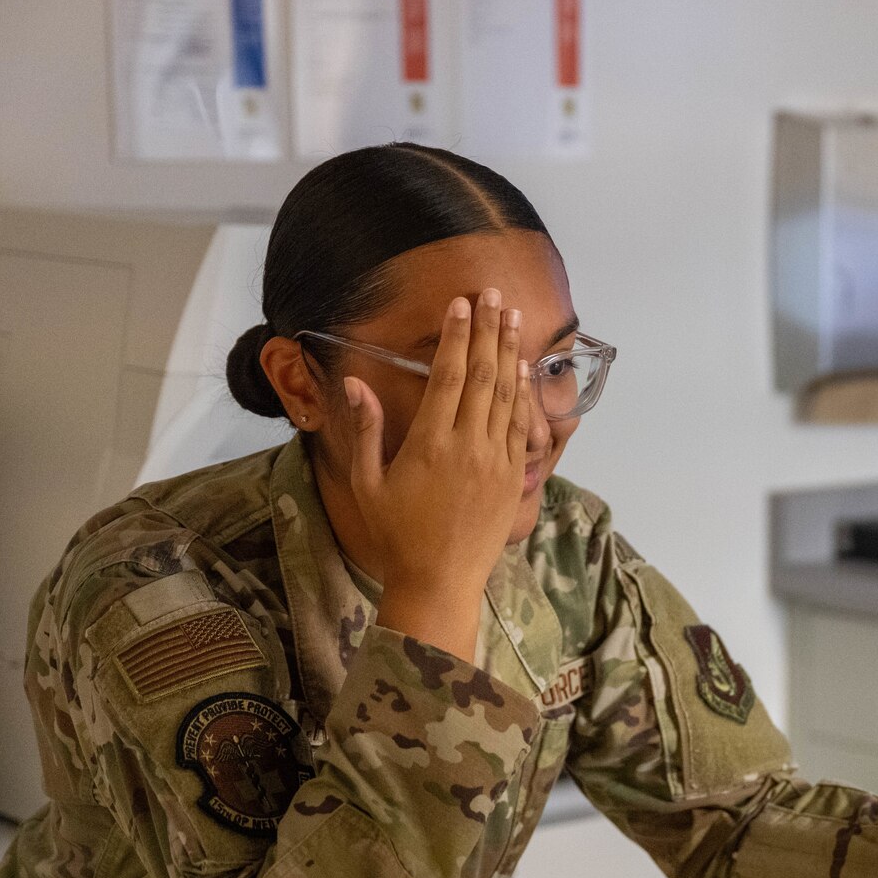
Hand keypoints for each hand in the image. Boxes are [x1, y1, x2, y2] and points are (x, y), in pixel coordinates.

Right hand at [345, 291, 535, 660]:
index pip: (449, 376)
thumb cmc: (396, 535)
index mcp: (431, 444)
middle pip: (484, 375)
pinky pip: (521, 426)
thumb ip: (366, 431)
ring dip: (510, 353)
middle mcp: (468, 446)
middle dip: (489, 331)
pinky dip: (523, 395)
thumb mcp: (368, 484)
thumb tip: (354, 384)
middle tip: (493, 295)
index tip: (460, 305)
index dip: (456, 337)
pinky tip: (523, 370)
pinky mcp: (513, 478)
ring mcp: (496, 461)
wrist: (440, 582)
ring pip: (508, 396)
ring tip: (513, 319)